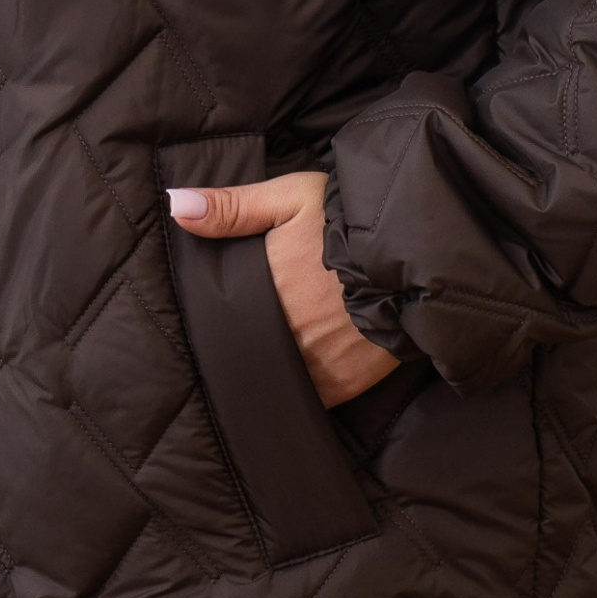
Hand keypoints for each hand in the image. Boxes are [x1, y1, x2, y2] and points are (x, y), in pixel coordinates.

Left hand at [168, 172, 399, 408]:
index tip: (212, 323)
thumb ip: (232, 207)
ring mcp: (316, 364)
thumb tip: (176, 207)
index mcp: (266, 292)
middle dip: (244, 346)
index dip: (218, 323)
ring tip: (271, 357)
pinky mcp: (345, 384)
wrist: (421, 250)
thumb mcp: (291, 198)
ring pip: (277, 379)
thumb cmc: (351, 219)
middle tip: (240, 340)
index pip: (223, 322)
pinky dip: (302, 390)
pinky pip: (310, 399)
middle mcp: (286, 335)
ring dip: (273, 370)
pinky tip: (300, 374)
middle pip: (249, 352)